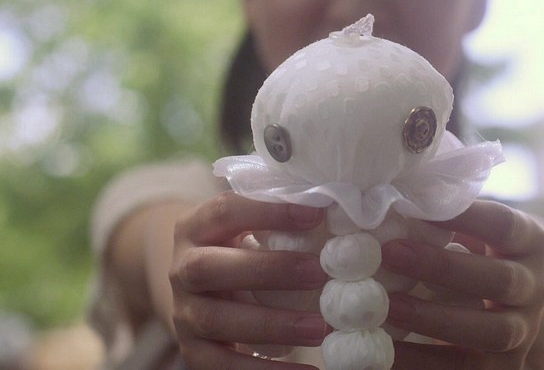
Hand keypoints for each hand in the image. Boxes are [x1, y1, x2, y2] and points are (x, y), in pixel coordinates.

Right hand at [169, 191, 329, 368]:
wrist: (198, 289)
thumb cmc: (240, 249)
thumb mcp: (249, 227)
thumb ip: (281, 221)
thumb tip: (340, 212)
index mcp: (196, 227)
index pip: (225, 211)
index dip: (268, 211)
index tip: (316, 215)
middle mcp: (182, 268)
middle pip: (208, 267)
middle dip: (267, 270)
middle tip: (319, 273)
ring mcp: (183, 312)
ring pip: (216, 320)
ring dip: (272, 325)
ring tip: (320, 328)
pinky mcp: (193, 351)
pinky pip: (222, 366)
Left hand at [380, 200, 543, 368]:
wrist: (511, 300)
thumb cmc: (476, 251)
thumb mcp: (473, 229)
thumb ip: (444, 218)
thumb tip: (388, 202)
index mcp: (530, 242)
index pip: (503, 225)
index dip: (467, 216)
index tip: (419, 205)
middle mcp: (536, 288)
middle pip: (500, 280)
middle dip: (444, 268)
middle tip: (392, 253)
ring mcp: (525, 332)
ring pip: (492, 332)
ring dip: (435, 320)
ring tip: (388, 308)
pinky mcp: (505, 369)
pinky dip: (424, 362)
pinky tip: (387, 352)